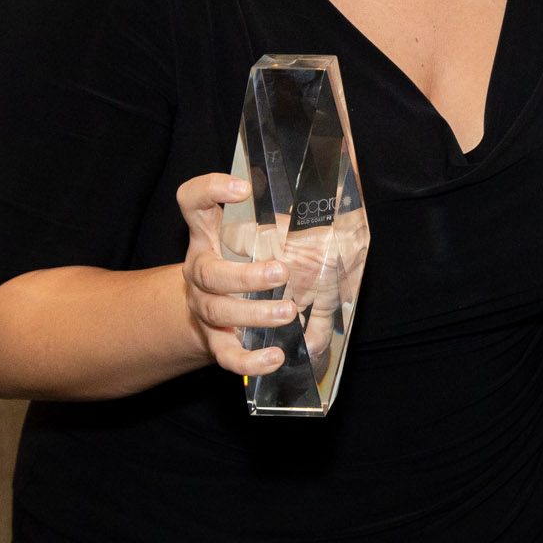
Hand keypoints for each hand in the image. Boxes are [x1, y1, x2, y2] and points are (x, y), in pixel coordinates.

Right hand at [175, 172, 291, 376]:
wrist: (234, 303)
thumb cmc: (264, 256)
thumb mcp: (275, 230)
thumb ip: (292, 216)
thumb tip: (347, 182)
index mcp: (212, 233)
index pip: (195, 201)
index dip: (212, 191)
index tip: (244, 188)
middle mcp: (203, 269)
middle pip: (208, 272)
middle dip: (246, 276)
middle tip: (282, 272)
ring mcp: (207, 307)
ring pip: (219, 313)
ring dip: (255, 314)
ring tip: (288, 313)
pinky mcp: (219, 340)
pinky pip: (228, 355)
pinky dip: (250, 360)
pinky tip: (275, 356)